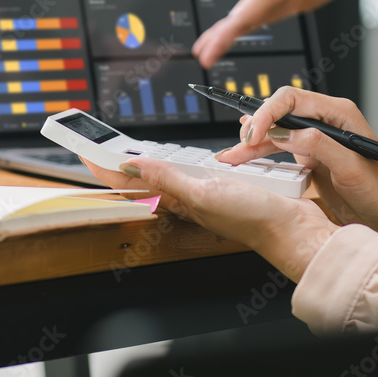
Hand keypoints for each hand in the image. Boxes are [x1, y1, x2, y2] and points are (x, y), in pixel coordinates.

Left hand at [81, 156, 336, 281]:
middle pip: (143, 177)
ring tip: (122, 155)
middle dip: (119, 164)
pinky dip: (182, 164)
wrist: (291, 229)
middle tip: (97, 147)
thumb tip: (132, 164)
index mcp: (175, 199)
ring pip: (167, 174)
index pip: (130, 181)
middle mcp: (185, 196)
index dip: (106, 167)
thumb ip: (168, 179)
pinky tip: (176, 161)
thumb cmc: (252, 220)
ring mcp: (204, 191)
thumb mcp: (203, 195)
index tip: (85, 152)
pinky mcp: (224, 186)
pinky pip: (195, 173)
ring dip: (146, 164)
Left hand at [192, 0, 371, 68]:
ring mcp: (297, 2)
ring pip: (261, 20)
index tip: (204, 54)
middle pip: (247, 25)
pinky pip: (275, 13)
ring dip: (239, 29)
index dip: (220, 39)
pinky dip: (257, 18)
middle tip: (203, 53)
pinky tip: (254, 12)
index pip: (240, 20)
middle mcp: (286, 2)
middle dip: (223, 39)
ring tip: (221, 35)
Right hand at [217, 87, 377, 244]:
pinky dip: (260, 153)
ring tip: (231, 155)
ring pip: (275, 131)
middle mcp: (325, 121)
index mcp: (338, 113)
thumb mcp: (351, 169)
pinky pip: (279, 147)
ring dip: (252, 142)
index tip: (254, 132)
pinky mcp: (309, 154)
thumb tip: (285, 132)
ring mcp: (315, 138)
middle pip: (279, 111)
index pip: (293, 98)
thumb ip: (318, 146)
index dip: (268, 112)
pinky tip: (244, 156)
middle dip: (255, 126)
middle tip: (239, 145)